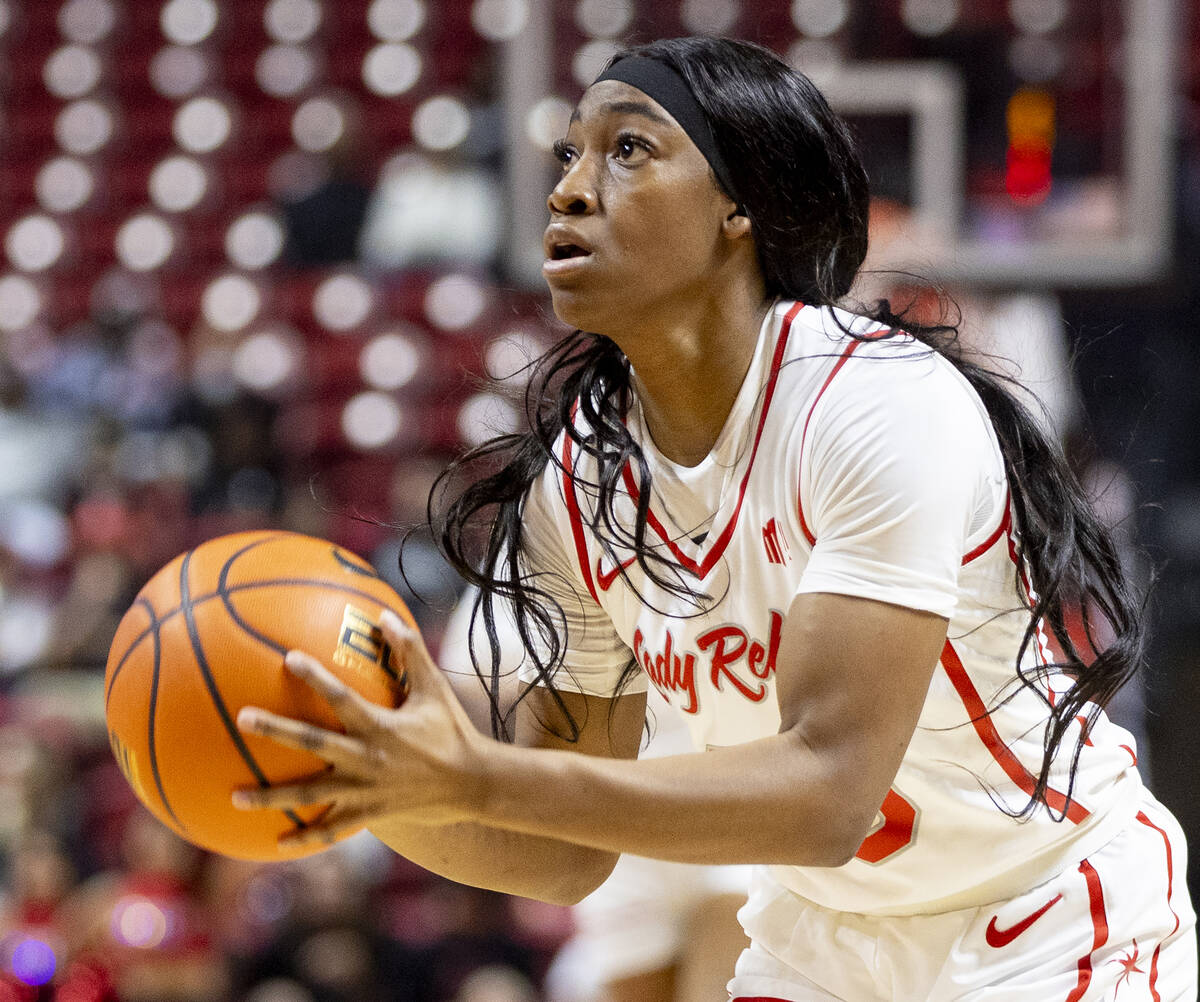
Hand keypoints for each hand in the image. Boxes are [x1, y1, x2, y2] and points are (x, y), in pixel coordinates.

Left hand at [232, 610, 488, 848]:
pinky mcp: (368, 813)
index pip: (341, 698)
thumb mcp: (433, 688)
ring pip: (311, 795)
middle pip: (313, 744)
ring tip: (234, 797)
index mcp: (380, 727)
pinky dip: (305, 839)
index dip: (316, 677)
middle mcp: (367, 759)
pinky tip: (276, 845)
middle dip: (276, 731)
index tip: (289, 658)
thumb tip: (385, 614)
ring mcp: (365, 790)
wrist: (472, 784)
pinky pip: (332, 829)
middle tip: (243, 718)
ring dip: (271, 796)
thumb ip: (409, 651)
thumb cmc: (451, 730)